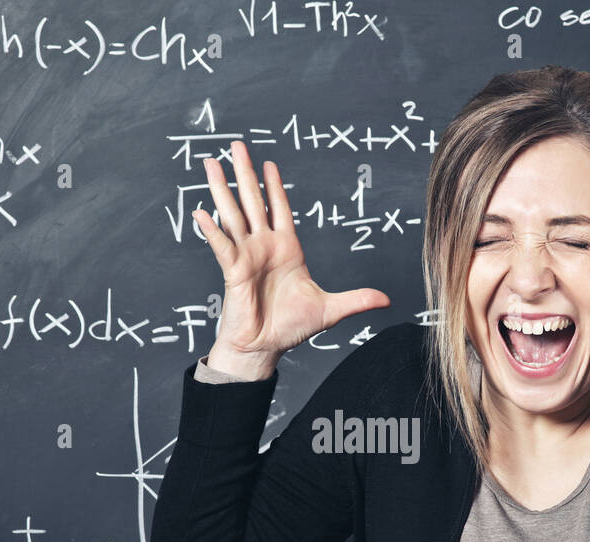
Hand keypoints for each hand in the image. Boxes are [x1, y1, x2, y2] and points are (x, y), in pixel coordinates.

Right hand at [192, 140, 389, 379]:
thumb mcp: (330, 310)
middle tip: (237, 145)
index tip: (269, 163)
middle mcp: (264, 247)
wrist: (266, 348)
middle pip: (253, 201)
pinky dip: (211, 230)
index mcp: (287, 249)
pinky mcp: (233, 271)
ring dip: (221, 189)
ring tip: (211, 164)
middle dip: (245, 173)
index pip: (280, 209)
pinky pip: (222, 246)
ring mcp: (246, 257)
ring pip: (233, 215)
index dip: (275, 186)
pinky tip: (201, 212)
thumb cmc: (291, 327)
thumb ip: (357, 299)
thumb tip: (387, 300)